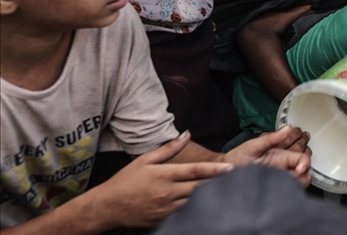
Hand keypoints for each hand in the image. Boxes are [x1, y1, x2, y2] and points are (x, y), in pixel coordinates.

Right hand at [90, 132, 232, 229]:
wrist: (106, 207)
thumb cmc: (125, 181)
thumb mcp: (145, 160)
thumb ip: (169, 149)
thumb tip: (186, 134)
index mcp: (164, 175)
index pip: (195, 171)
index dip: (215, 170)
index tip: (230, 168)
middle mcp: (167, 193)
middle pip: (199, 188)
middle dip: (216, 183)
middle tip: (233, 178)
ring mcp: (165, 209)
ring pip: (194, 202)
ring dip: (207, 196)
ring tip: (222, 189)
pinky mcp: (163, 220)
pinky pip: (183, 214)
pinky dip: (194, 208)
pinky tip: (203, 204)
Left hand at [223, 126, 311, 187]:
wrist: (223, 173)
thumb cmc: (237, 158)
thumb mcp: (253, 146)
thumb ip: (271, 139)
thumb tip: (287, 128)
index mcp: (281, 157)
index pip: (302, 159)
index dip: (304, 164)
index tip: (299, 169)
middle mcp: (283, 169)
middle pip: (305, 173)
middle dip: (303, 176)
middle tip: (292, 178)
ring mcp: (278, 181)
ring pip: (298, 184)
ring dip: (296, 185)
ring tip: (284, 186)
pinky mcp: (273, 191)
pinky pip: (286, 193)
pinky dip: (288, 193)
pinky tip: (278, 192)